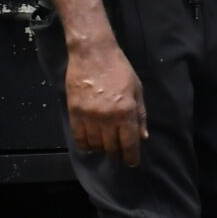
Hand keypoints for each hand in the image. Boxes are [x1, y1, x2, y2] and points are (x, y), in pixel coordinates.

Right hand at [66, 37, 146, 165]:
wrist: (93, 54)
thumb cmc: (120, 69)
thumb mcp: (137, 90)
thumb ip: (140, 114)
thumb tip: (142, 137)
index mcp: (126, 111)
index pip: (129, 143)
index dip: (131, 157)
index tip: (132, 163)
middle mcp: (108, 117)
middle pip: (112, 147)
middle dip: (117, 154)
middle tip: (119, 155)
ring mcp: (89, 116)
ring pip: (95, 145)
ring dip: (102, 150)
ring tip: (105, 147)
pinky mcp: (74, 112)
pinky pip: (79, 137)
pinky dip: (85, 144)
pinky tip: (91, 144)